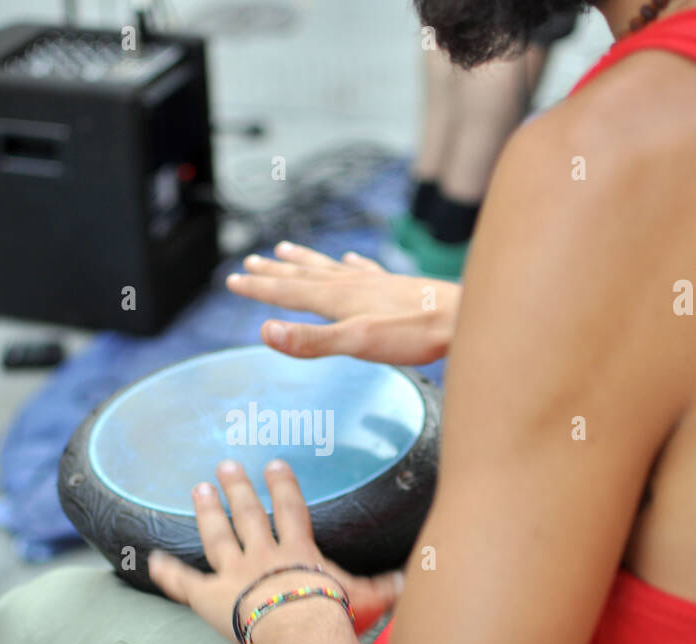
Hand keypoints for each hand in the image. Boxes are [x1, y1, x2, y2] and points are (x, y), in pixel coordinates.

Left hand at [148, 459, 402, 640]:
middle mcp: (263, 555)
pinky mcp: (210, 598)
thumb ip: (388, 587)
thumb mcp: (369, 597)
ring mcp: (234, 574)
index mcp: (298, 551)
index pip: (291, 510)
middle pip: (248, 515)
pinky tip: (150, 558)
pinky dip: (167, 572)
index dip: (282, 485)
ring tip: (198, 488)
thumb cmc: (335, 616)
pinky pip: (185, 584)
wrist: (301, 632)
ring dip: (207, 511)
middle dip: (237, 488)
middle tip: (225, 465)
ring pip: (217, 536)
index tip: (274, 464)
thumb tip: (414, 581)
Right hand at [225, 241, 459, 364]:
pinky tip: (352, 259)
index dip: (258, 288)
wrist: (463, 317)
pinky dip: (351, 264)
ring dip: (305, 260)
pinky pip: (364, 270)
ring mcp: (374, 283)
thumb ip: (311, 340)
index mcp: (338, 300)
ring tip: (286, 249)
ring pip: (330, 268)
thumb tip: (266, 332)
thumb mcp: (357, 343)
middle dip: (274, 271)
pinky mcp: (396, 287)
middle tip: (249, 262)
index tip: (232, 281)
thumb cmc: (414, 334)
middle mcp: (352, 285)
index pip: (288, 292)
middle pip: (303, 275)